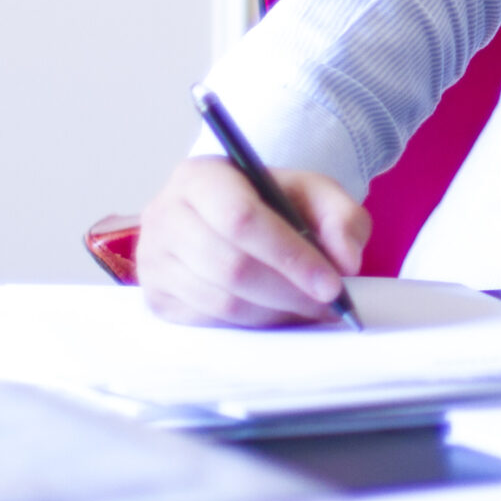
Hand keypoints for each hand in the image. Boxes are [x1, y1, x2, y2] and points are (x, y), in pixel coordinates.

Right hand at [135, 156, 369, 327]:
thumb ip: (341, 217)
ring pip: (221, 301)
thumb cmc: (272, 200)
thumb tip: (347, 262)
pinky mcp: (156, 297)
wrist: (232, 214)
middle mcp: (165, 216)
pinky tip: (281, 313)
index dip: (290, 256)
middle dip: (289, 291)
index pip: (242, 219)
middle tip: (330, 303)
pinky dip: (253, 324)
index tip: (332, 284)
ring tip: (313, 309)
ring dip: (276, 312)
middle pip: (231, 266)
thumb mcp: (314, 192)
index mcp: (200, 177)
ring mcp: (154, 261)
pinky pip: (210, 322)